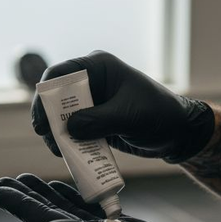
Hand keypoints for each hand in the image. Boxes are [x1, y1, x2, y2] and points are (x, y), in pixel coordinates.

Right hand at [31, 50, 214, 162]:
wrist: (177, 133)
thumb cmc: (159, 115)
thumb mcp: (129, 116)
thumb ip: (98, 121)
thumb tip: (70, 129)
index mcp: (99, 67)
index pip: (61, 74)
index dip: (46, 95)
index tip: (42, 119)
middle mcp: (91, 82)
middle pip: (56, 96)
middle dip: (49, 118)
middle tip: (47, 138)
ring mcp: (92, 102)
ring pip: (62, 116)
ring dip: (57, 133)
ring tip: (59, 152)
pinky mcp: (94, 121)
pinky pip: (73, 130)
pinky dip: (68, 142)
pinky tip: (68, 155)